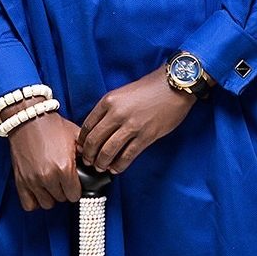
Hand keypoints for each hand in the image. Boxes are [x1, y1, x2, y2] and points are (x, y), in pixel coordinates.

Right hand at [4, 97, 81, 210]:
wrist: (29, 119)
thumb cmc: (52, 127)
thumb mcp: (76, 137)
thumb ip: (87, 154)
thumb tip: (96, 166)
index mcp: (64, 168)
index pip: (75, 195)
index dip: (77, 189)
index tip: (74, 182)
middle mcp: (48, 177)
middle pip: (62, 199)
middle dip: (64, 191)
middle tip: (63, 180)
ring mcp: (32, 180)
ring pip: (47, 204)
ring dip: (50, 196)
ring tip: (51, 184)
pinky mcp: (20, 181)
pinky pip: (29, 204)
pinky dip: (35, 201)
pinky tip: (39, 191)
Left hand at [77, 66, 195, 174]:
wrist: (174, 86)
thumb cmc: (150, 88)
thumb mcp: (122, 93)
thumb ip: (110, 109)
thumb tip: (100, 129)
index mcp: (108, 101)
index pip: (88, 126)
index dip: (83, 141)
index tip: (83, 149)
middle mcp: (117, 114)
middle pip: (95, 141)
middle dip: (89, 155)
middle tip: (88, 162)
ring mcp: (132, 126)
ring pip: (108, 151)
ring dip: (102, 163)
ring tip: (100, 168)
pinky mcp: (146, 136)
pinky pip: (127, 156)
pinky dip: (119, 165)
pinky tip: (116, 169)